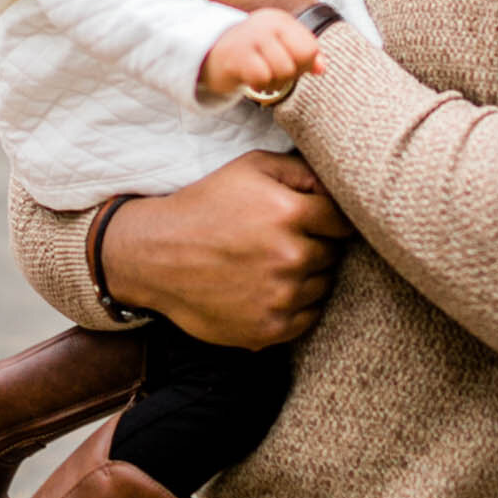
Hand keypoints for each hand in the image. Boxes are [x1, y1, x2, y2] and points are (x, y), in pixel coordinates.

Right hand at [101, 150, 352, 346]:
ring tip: (272, 264)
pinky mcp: (269, 329)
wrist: (155, 255)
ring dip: (307, 276)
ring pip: (323, 286)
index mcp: (291, 214)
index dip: (326, 219)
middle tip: (283, 241)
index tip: (309, 219)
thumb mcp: (251, 167)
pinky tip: (270, 288)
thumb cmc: (206, 205)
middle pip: (334, 254)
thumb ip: (302, 170)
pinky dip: (296, 305)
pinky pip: (308, 317)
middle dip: (315, 245)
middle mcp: (291, 258)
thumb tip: (340, 184)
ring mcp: (280, 297)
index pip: (342, 221)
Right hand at [200, 9, 324, 98]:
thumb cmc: (248, 53)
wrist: (206, 53)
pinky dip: (258, 85)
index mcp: (280, 21)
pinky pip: (262, 78)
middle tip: (273, 74)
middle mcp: (267, 25)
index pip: (310, 47)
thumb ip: (302, 54)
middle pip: (300, 59)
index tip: (289, 67)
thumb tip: (322, 68)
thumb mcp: (278, 48)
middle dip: (291, 74)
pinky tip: (249, 80)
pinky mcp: (236, 55)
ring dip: (273, 82)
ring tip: (261, 77)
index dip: (305, 64)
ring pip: (283, 70)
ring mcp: (251, 38)